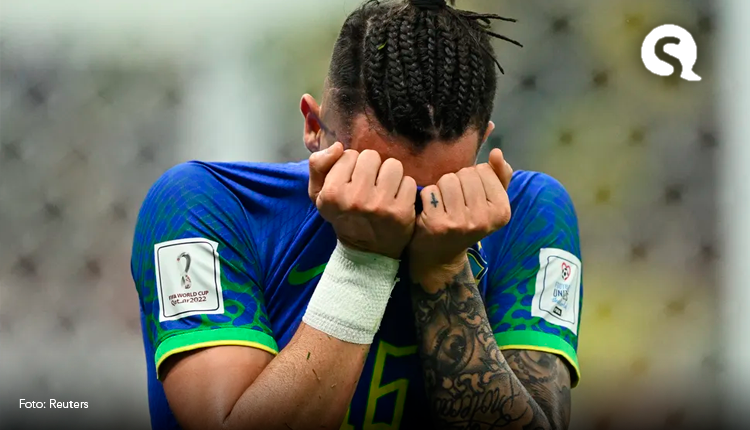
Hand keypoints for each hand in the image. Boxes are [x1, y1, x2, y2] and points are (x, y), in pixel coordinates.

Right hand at [309, 143, 417, 258]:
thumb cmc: (342, 217)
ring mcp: (380, 206)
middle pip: (371, 156)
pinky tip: (396, 200)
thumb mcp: (319, 195)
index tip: (352, 180)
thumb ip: (319, 165)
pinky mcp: (402, 212)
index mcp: (332, 193)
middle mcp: (356, 199)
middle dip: (372, 167)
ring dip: (390, 175)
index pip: (349, 154)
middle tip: (370, 184)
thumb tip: (338, 146)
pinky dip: (404, 189)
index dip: (351, 165)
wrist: (366, 251)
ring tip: (385, 189)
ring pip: (393, 165)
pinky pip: (409, 181)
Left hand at [409, 148, 512, 285]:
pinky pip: (430, 190)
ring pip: (447, 179)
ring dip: (442, 188)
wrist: (440, 256)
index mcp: (502, 212)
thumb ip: (498, 176)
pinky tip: (431, 210)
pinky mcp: (437, 223)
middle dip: (457, 181)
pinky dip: (427, 197)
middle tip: (455, 202)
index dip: (473, 178)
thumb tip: (497, 153)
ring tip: (444, 204)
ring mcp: (459, 222)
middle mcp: (483, 219)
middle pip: (466, 173)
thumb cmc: (466, 222)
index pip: (484, 170)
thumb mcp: (489, 203)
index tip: (471, 196)